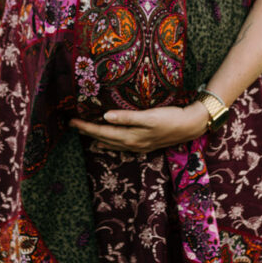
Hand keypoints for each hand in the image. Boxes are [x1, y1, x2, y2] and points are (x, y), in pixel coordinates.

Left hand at [69, 102, 209, 152]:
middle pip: (104, 138)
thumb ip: (127, 117)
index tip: (72, 121)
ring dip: (96, 138)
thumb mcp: (149, 116)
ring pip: (111, 143)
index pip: (102, 131)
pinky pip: (120, 146)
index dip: (86, 126)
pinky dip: (109, 144)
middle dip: (87, 132)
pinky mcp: (144, 144)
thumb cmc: (170, 118)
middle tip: (71, 124)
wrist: (189, 126)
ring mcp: (137, 145)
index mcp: (130, 136)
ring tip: (83, 134)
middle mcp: (131, 143)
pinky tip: (104, 144)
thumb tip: (105, 116)